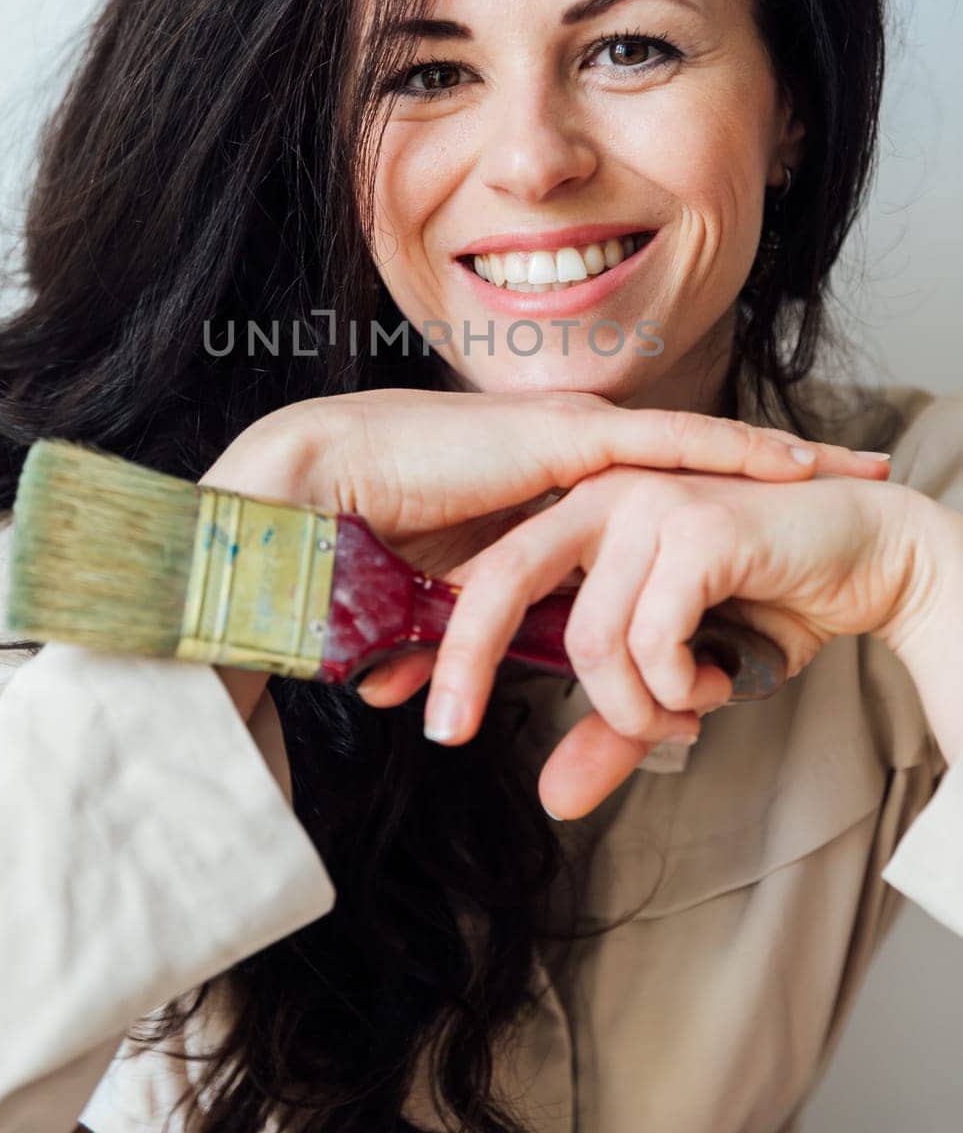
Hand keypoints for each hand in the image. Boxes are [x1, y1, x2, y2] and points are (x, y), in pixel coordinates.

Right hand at [199, 387, 889, 722]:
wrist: (307, 492)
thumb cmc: (359, 543)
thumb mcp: (442, 598)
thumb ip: (467, 629)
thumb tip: (441, 686)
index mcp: (544, 484)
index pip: (649, 488)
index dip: (713, 494)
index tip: (778, 513)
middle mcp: (567, 452)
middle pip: (694, 457)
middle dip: (773, 466)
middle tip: (853, 474)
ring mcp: (568, 436)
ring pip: (700, 444)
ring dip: (776, 458)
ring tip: (853, 469)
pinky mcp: (561, 438)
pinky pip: (669, 446)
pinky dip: (732, 455)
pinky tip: (793, 466)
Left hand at [407, 465, 924, 819]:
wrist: (866, 552)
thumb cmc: (766, 603)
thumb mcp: (675, 676)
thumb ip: (615, 724)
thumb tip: (555, 800)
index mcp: (581, 516)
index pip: (489, 579)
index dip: (449, 647)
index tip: (429, 720)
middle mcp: (601, 496)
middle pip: (499, 583)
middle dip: (463, 660)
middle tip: (445, 735)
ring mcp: (648, 502)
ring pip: (590, 636)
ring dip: (632, 706)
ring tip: (680, 710)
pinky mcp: (697, 524)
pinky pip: (651, 636)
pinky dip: (675, 685)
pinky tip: (711, 680)